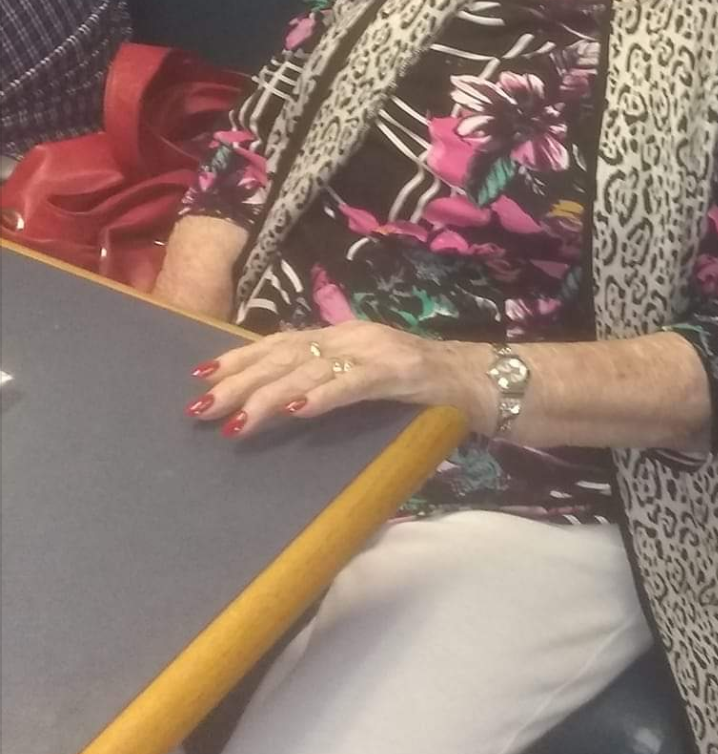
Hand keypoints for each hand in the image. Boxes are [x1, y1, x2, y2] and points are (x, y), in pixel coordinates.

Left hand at [185, 323, 485, 438]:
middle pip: (286, 355)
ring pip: (312, 370)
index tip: (200, 375)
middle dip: (240, 381)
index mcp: (344, 335)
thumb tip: (280, 397)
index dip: (239, 357)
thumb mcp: (367, 375)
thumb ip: (330, 378)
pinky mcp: (400, 374)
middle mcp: (354, 336)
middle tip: (202, 407)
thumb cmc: (422, 388)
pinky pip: (355, 385)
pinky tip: (298, 410)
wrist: (481, 381)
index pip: (281, 342)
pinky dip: (324, 396)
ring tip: (238, 419)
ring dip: (270, 395)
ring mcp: (377, 352)